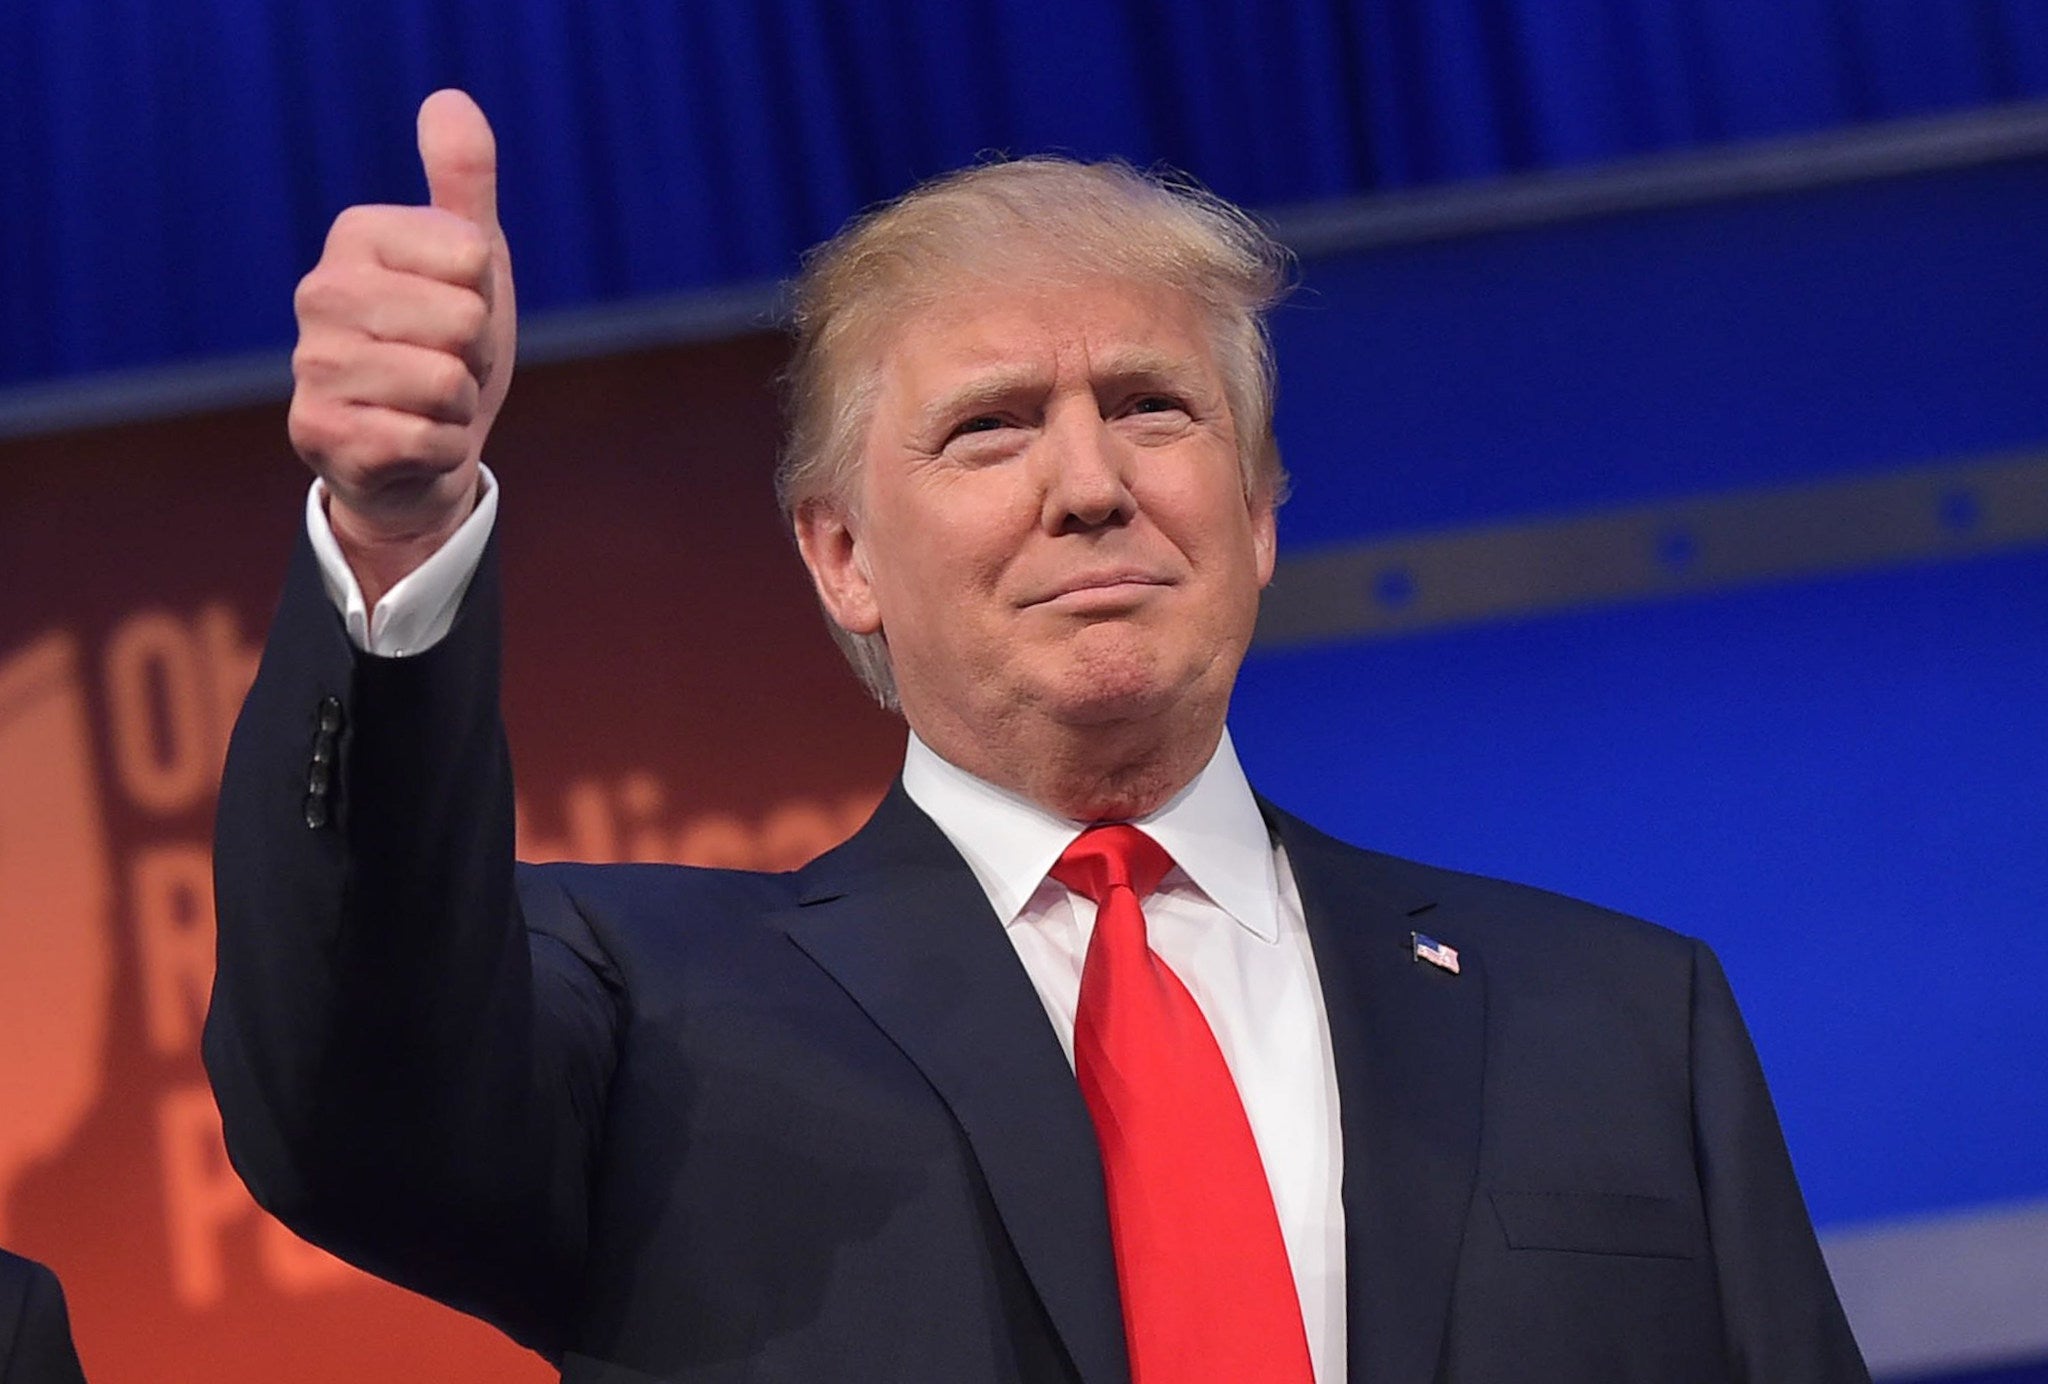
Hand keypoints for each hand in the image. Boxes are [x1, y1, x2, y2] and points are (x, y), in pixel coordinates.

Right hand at [287, 89, 516, 604]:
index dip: (485, 296)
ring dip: (458, 406)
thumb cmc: (448, 347)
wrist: (418, 454)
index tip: (458, 315)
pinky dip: (441, 450)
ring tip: (427, 404)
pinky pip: (428, 438)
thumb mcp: (470, 261)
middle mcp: (318, 292)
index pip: (472, 256)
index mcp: (355, 236)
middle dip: (475, 356)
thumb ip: (463, 182)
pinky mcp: (319, 434)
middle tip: (445, 366)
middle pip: (463, 319)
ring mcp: (311, 365)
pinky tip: (413, 444)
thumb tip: (450, 100)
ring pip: (446, 381)